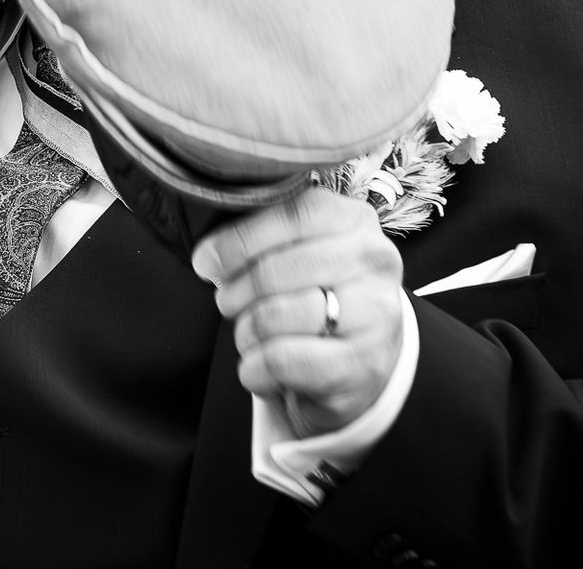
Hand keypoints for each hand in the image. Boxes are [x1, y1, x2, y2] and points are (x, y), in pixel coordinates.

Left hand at [191, 186, 404, 437]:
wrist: (362, 356)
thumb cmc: (315, 291)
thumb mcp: (297, 249)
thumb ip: (259, 237)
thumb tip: (209, 256)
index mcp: (353, 219)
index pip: (291, 215)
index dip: (238, 239)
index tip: (206, 260)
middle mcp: (374, 260)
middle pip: (274, 271)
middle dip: (235, 292)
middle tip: (228, 303)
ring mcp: (376, 313)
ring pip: (275, 317)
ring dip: (246, 332)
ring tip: (250, 335)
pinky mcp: (364, 363)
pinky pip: (283, 361)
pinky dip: (256, 367)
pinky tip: (260, 366)